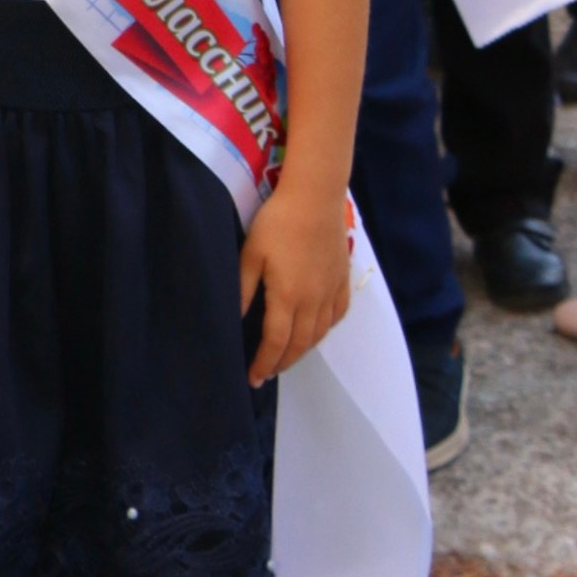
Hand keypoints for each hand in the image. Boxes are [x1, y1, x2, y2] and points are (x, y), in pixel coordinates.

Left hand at [238, 181, 352, 385]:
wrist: (315, 197)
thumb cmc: (277, 222)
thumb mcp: (250, 254)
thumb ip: (242, 289)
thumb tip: (233, 320)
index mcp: (288, 296)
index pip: (276, 342)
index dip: (264, 363)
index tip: (253, 378)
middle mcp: (314, 301)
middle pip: (300, 344)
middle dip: (282, 363)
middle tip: (267, 374)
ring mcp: (332, 291)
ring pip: (320, 333)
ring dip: (302, 350)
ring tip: (286, 356)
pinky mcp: (343, 280)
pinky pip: (337, 315)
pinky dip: (325, 330)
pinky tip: (315, 331)